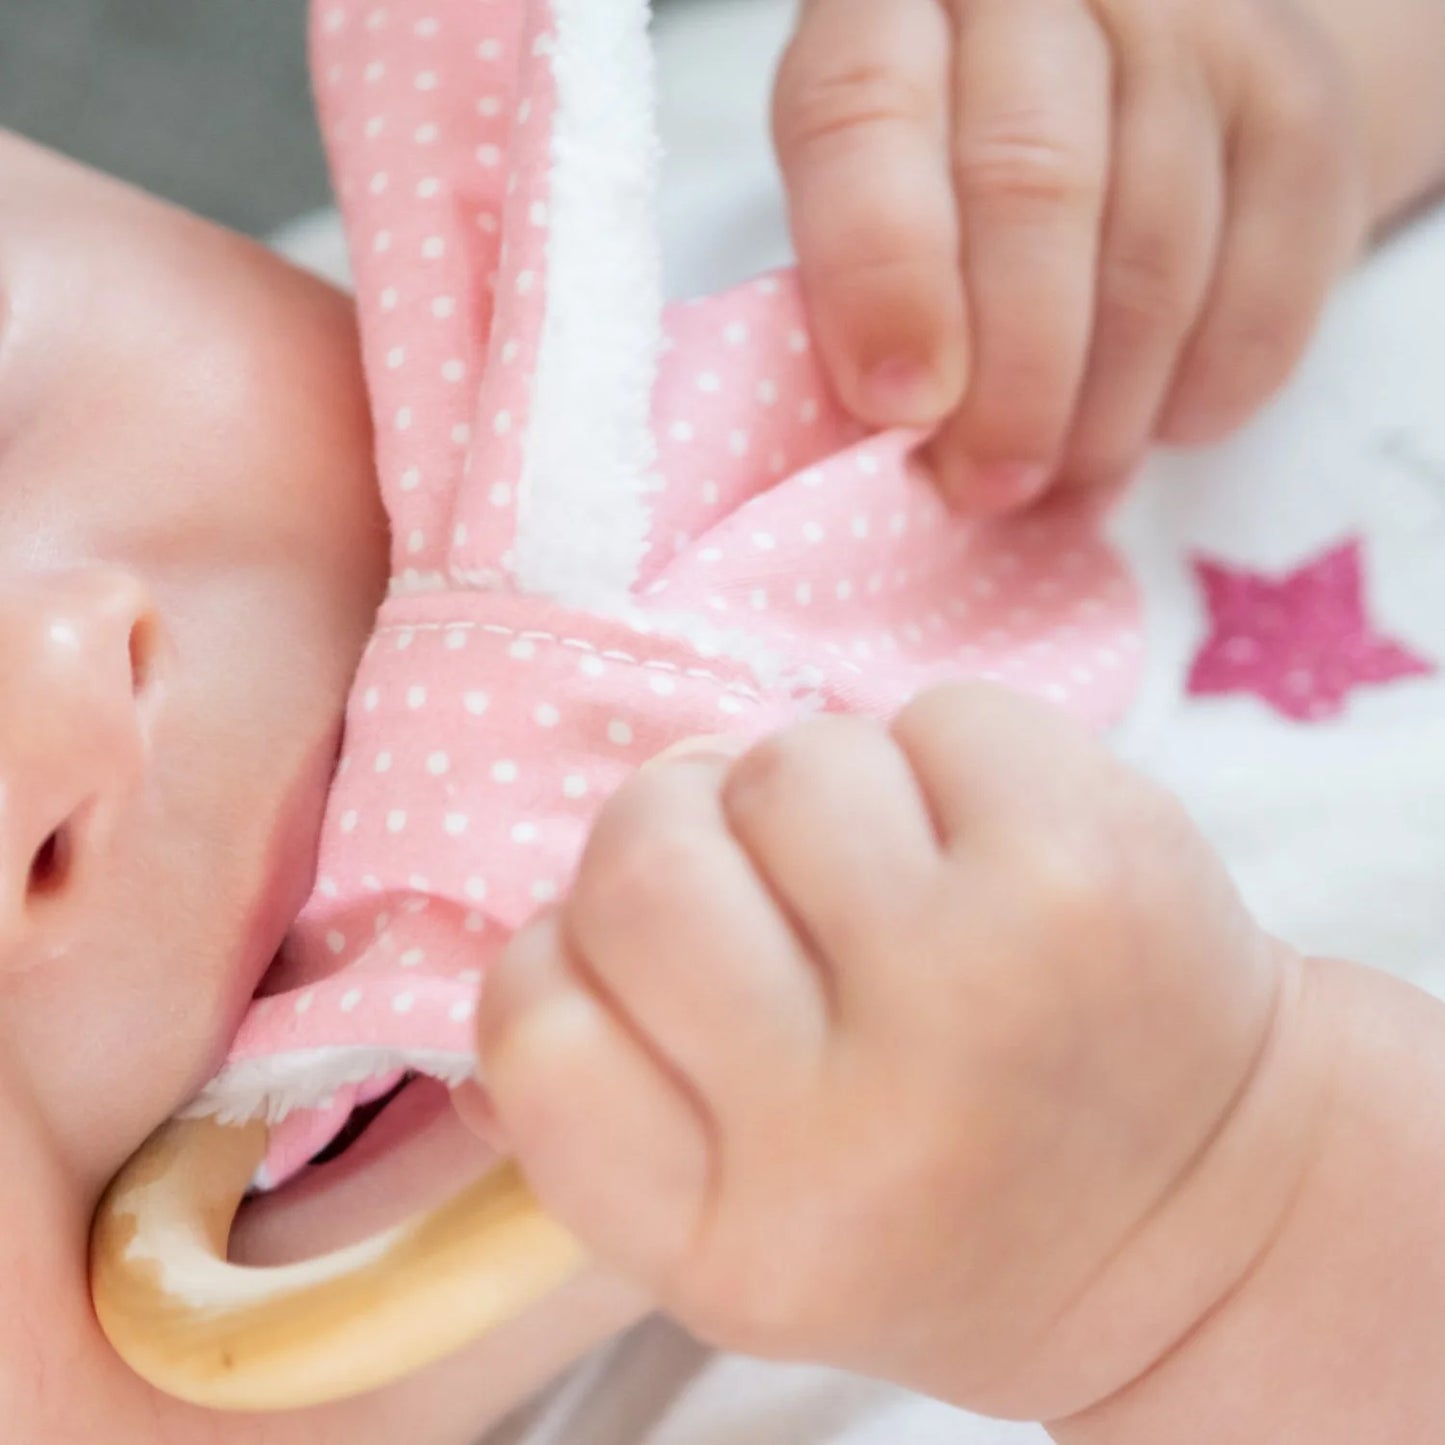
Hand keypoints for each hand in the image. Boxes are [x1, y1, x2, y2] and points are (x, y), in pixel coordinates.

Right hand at [479, 689, 1303, 1418]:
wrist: (1203, 1208)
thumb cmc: (934, 1198)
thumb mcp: (741, 1219)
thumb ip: (613, 1094)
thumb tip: (560, 913)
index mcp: (734, 1249)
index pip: (532, 1022)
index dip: (565, 960)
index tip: (658, 982)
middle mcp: (852, 1132)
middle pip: (641, 859)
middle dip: (687, 840)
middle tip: (776, 897)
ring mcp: (978, 987)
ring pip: (783, 764)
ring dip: (822, 799)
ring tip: (903, 883)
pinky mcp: (1083, 865)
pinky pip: (930, 715)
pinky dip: (944, 760)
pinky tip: (996, 852)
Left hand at [772, 0, 1366, 511]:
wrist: (1130, 80)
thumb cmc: (956, 163)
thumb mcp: (875, 193)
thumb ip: (862, 286)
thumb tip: (901, 434)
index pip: (864, 110)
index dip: (881, 275)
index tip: (901, 408)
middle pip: (1030, 183)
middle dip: (1008, 380)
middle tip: (989, 485)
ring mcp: (1192, 27)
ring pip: (1152, 255)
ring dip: (1102, 412)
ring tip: (1062, 480)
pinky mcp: (1300, 104)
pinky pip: (1264, 289)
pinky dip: (1203, 391)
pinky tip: (1155, 424)